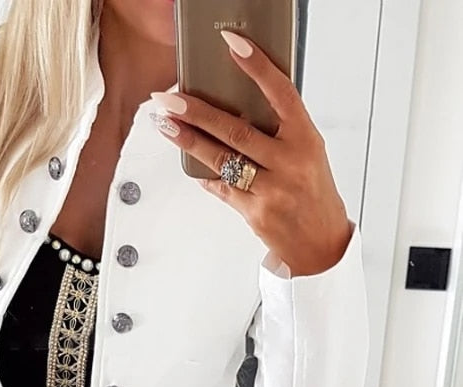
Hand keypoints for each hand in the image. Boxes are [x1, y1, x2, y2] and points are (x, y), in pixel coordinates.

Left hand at [150, 30, 352, 276]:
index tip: (232, 44)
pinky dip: (206, 176)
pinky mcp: (256, 213)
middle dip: (196, 112)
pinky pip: (222, 188)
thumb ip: (280, 132)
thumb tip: (237, 108)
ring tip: (166, 125)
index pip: (281, 93)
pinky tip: (192, 166)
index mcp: (306, 139)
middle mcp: (290, 161)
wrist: (320, 242)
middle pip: (236, 129)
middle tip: (169, 99)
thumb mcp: (308, 154)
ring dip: (189, 141)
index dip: (257, 67)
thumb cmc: (312, 193)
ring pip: (222, 159)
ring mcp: (272, 189)